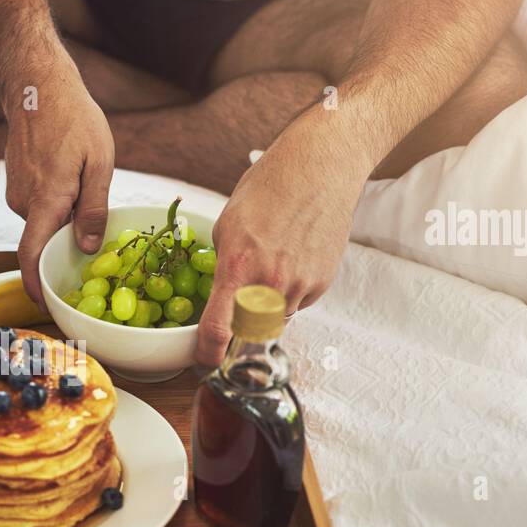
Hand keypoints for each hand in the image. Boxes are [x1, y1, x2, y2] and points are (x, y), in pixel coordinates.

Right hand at [3, 64, 114, 307]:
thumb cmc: (73, 119)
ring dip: (64, 218)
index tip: (45, 306)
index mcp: (45, 200)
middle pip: (45, 240)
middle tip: (95, 236)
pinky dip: (55, 204)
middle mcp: (23, 202)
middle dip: (67, 243)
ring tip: (86, 190)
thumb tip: (88, 248)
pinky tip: (71, 179)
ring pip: (43, 221)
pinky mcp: (15, 184)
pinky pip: (38, 206)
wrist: (37, 85)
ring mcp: (15, 193)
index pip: (32, 255)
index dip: (35, 286)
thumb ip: (94, 208)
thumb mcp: (100, 162)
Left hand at [196, 119, 366, 365]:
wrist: (320, 167)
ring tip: (270, 264)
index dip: (207, 353)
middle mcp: (270, 284)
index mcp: (238, 269)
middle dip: (239, 328)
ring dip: (266, 307)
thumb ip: (223, 268)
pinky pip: (298, 304)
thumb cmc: (269, 187)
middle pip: (248, 333)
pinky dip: (290, 292)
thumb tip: (221, 297)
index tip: (203, 359)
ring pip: (275, 320)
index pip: (217, 332)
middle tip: (238, 301)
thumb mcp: (228, 226)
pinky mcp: (322, 283)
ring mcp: (300, 286)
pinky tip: (292, 259)